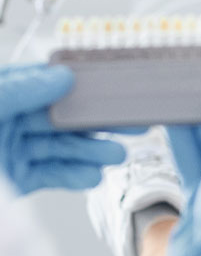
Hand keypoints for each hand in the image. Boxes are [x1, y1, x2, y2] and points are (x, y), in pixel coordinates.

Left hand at [0, 64, 127, 193]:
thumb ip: (23, 89)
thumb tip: (64, 76)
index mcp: (5, 93)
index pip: (49, 81)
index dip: (83, 84)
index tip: (115, 88)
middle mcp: (12, 120)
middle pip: (65, 116)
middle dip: (98, 122)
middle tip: (132, 124)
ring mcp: (15, 150)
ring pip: (64, 147)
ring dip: (93, 151)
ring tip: (117, 155)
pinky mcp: (18, 179)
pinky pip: (53, 174)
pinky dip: (75, 176)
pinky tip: (92, 175)